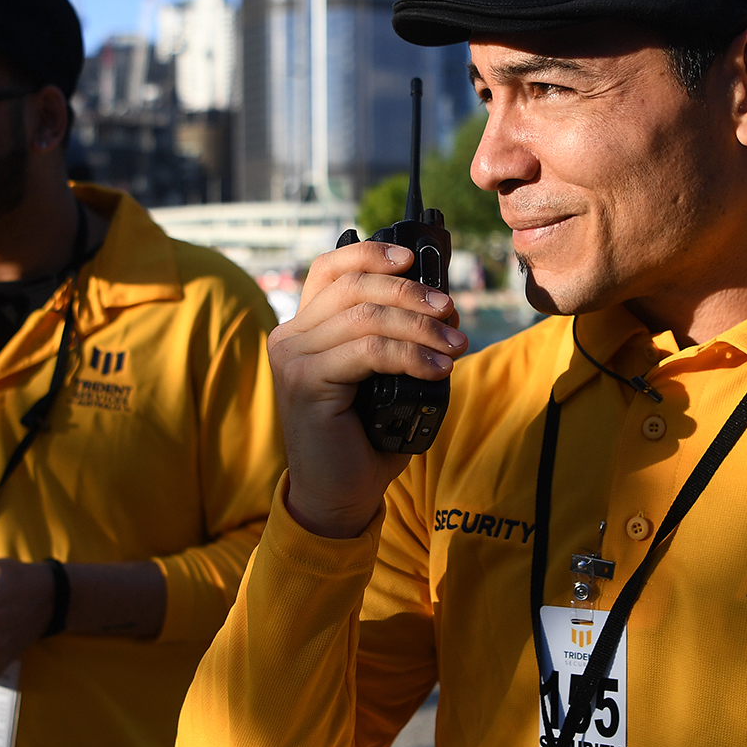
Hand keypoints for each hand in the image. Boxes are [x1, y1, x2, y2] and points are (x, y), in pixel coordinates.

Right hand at [266, 240, 465, 538]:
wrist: (340, 493)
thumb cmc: (366, 434)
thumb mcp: (380, 374)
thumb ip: (390, 336)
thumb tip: (440, 303)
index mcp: (305, 327)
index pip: (331, 269)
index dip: (371, 254)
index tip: (413, 258)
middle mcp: (290, 336)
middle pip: (354, 287)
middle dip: (410, 293)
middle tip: (451, 311)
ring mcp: (293, 358)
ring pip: (364, 317)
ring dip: (419, 326)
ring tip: (455, 345)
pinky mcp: (304, 383)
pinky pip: (367, 352)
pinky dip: (410, 355)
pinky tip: (438, 369)